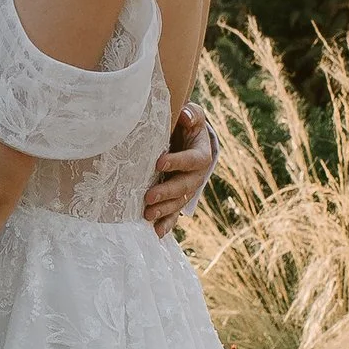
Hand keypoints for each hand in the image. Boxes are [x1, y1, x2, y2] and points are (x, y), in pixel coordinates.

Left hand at [142, 102, 215, 235]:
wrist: (187, 142)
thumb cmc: (187, 126)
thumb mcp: (193, 116)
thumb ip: (192, 114)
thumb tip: (186, 115)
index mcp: (201, 155)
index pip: (191, 160)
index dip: (177, 162)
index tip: (159, 163)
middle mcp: (196, 176)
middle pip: (184, 186)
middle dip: (167, 192)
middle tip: (149, 197)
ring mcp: (187, 190)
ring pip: (178, 203)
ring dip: (164, 211)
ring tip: (148, 215)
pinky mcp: (177, 200)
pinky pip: (174, 215)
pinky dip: (166, 224)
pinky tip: (156, 233)